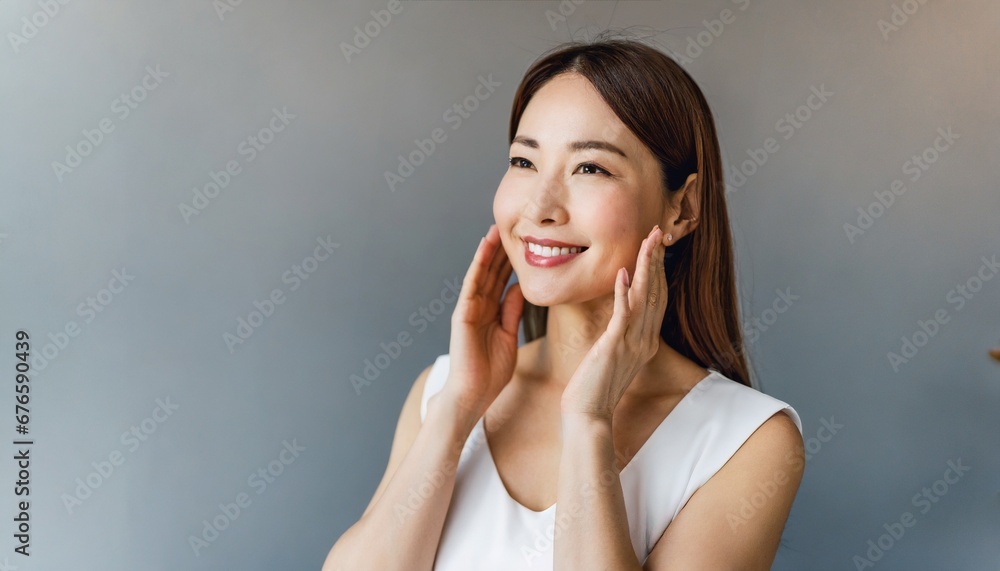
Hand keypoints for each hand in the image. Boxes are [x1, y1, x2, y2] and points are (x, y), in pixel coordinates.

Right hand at [431, 223, 524, 420]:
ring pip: (481, 273)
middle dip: (501, 251)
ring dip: (488, 251)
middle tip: (512, 226)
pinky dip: (478, 265)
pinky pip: (472, 284)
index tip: (524, 243)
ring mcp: (470, 309)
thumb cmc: (490, 372)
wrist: (473, 394)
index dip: (511, 262)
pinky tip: (484, 249)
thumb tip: (521, 288)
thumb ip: (513, 312)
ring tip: (496, 229)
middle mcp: (479, 307)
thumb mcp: (509, 336)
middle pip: (492, 273)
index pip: (502, 282)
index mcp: (491, 313)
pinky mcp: (463, 314)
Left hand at [560, 225, 667, 419]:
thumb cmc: (595, 387)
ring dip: (647, 266)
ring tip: (649, 241)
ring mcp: (633, 343)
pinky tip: (622, 272)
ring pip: (645, 297)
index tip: (658, 246)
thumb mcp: (613, 356)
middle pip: (657, 292)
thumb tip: (620, 318)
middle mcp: (645, 340)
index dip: (659, 270)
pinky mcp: (614, 347)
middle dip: (658, 260)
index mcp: (646, 341)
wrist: (588, 415)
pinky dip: (623, 292)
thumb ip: (621, 335)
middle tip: (658, 232)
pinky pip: (622, 315)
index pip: (658, 298)